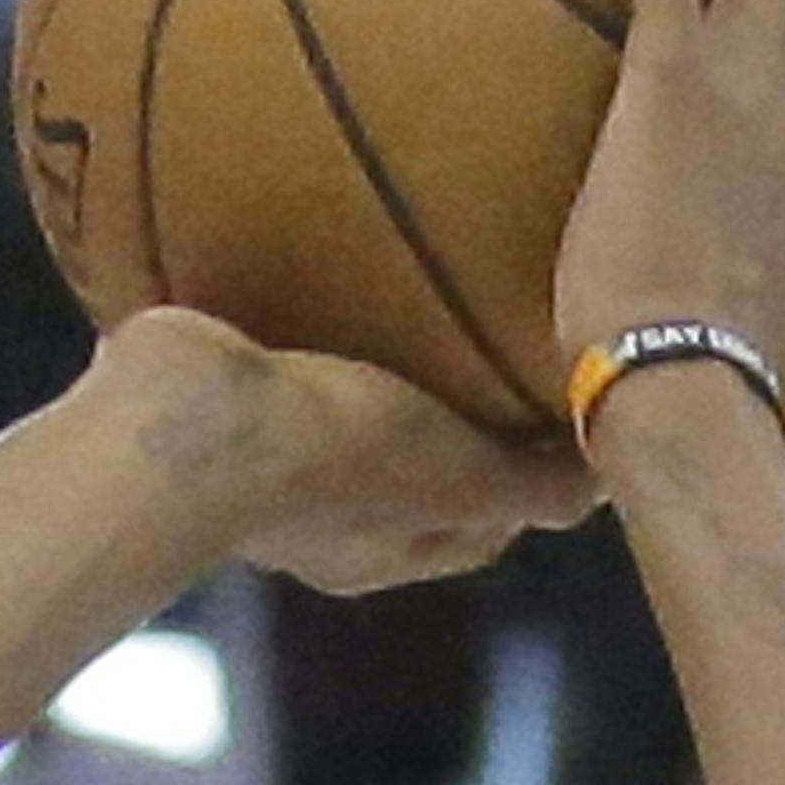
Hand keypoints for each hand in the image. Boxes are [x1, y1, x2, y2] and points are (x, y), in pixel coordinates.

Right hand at [107, 307, 596, 593]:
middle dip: (453, 413)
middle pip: (409, 464)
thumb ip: (530, 486)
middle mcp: (317, 515)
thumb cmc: (328, 457)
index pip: (480, 517)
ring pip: (337, 406)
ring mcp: (255, 457)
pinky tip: (326, 237)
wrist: (179, 421)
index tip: (564, 415)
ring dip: (374, 359)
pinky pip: (272, 344)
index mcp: (380, 547)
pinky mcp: (209, 393)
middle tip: (497, 336)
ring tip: (415, 279)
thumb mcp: (459, 473)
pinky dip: (303, 304)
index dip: (528, 474)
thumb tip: (605, 490)